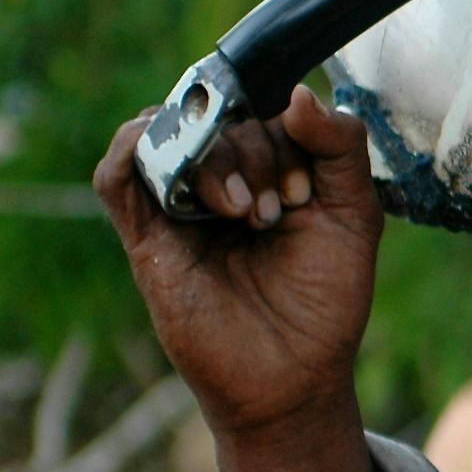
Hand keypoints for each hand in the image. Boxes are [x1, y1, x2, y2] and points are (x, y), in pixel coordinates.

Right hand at [93, 86, 385, 446]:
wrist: (296, 377)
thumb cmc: (326, 300)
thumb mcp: (354, 213)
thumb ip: (341, 148)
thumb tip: (297, 93)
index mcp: (269, 172)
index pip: (260, 109)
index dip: (284, 130)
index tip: (306, 190)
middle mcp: (220, 183)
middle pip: (216, 120)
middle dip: (253, 154)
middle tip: (276, 212)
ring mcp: (180, 210)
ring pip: (170, 138)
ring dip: (211, 159)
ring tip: (245, 213)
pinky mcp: (147, 240)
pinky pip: (117, 176)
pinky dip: (137, 149)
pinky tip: (176, 162)